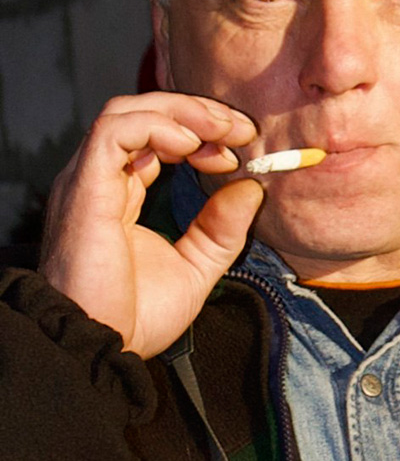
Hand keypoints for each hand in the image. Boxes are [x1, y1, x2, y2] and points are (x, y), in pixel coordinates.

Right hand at [40, 92, 262, 358]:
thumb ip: (221, 227)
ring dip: (182, 112)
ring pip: (127, 111)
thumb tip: (253, 186)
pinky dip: (158, 126)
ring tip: (221, 131)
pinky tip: (192, 144)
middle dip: (199, 112)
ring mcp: (88, 179)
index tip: (241, 146)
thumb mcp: (195, 267)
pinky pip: (115, 131)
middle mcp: (100, 178)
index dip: (202, 131)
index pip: (157, 136)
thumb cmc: (133, 317)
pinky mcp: (84, 186)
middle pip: (144, 113)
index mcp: (120, 192)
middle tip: (241, 129)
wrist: (98, 350)